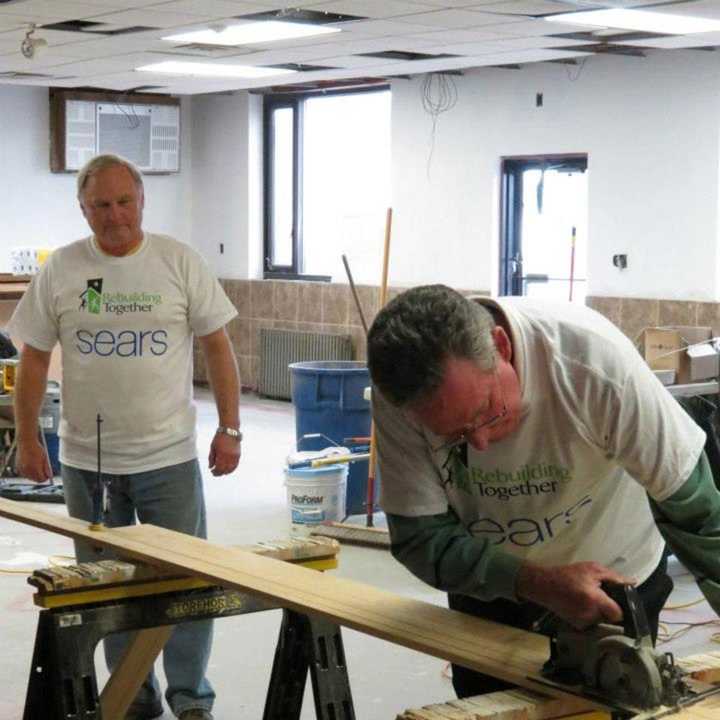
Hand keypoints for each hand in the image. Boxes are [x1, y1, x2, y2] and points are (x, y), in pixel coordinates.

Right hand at [15, 437, 51, 482]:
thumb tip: (49, 476)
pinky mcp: (17, 467)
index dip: (46, 478)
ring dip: (34, 475)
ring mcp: (21, 469)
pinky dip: (28, 473)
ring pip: (29, 478)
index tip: (48, 476)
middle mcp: (27, 470)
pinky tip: (31, 467)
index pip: (41, 479)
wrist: (26, 442)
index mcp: (35, 468)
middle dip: (40, 478)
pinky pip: (24, 474)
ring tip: (37, 467)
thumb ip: (47, 468)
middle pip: (35, 480)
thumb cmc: (37, 449)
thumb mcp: (45, 458)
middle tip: (44, 473)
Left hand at [208, 432, 240, 475]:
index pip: (219, 468)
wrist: (230, 430)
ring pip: (231, 469)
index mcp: (221, 454)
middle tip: (215, 473)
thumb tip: (210, 467)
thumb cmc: (219, 437)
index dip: (215, 472)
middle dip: (219, 473)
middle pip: (225, 470)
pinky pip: (236, 465)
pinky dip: (232, 469)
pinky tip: (228, 469)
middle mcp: (229, 456)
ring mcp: (235, 456)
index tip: (212, 471)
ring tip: (221, 472)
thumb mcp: (212, 447)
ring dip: (226, 472)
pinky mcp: (238, 455)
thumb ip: (211, 458)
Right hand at [516, 561, 633, 628]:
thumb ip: (614, 577)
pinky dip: (589, 615)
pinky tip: (580, 604)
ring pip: (601, 620)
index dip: (619, 607)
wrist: (544, 585)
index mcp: (595, 600)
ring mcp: (583, 622)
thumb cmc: (569, 574)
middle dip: (607, 607)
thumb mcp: (592, 569)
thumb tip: (633, 582)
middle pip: (610, 617)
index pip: (618, 614)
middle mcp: (590, 614)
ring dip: (598, 611)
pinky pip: (591, 622)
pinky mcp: (577, 626)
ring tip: (587, 598)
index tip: (614, 600)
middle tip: (598, 595)